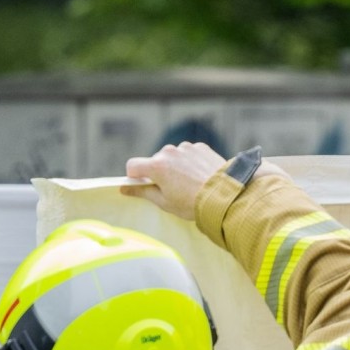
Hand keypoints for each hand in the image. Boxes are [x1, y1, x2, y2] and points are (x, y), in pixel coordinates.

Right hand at [122, 142, 290, 219]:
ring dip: (174, 166)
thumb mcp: (163, 202)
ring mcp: (186, 148)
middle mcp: (169, 152)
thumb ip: (142, 192)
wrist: (224, 194)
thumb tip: (125, 189)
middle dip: (157, 172)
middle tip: (170, 189)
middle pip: (154, 161)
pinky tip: (198, 175)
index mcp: (156, 166)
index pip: (132, 165)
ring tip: (188, 183)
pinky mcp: (200, 147)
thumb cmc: (191, 202)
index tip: (142, 185)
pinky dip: (189, 162)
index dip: (134, 177)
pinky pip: (188, 153)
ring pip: (172, 156)